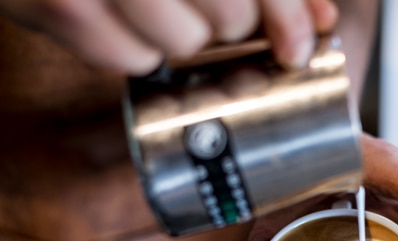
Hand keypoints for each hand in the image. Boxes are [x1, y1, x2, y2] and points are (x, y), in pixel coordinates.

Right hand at [0, 0, 337, 73]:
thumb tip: (318, 21)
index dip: (288, 16)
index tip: (297, 45)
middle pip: (229, 20)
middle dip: (227, 20)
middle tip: (204, 3)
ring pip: (184, 45)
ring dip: (180, 34)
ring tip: (156, 3)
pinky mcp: (63, 9)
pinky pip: (132, 62)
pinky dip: (136, 49)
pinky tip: (125, 18)